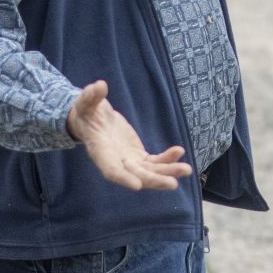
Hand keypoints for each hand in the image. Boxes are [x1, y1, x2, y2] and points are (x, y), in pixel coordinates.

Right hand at [66, 81, 192, 190]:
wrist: (92, 120)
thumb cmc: (86, 111)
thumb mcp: (86, 101)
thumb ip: (91, 96)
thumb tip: (99, 86)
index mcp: (100, 151)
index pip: (111, 169)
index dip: (123, 178)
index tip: (137, 186)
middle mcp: (115, 161)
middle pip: (136, 175)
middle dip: (154, 179)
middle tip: (173, 183)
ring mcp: (128, 160)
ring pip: (149, 172)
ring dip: (167, 172)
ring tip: (186, 169)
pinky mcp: (137, 156)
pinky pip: (154, 162)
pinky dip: (167, 159)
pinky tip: (179, 152)